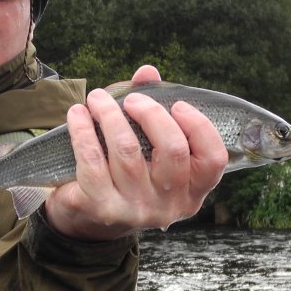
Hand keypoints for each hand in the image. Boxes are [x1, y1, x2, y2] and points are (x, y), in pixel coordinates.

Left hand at [44, 65, 227, 241]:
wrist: (87, 219)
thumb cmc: (127, 175)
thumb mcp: (148, 149)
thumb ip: (154, 108)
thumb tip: (147, 71)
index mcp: (191, 192)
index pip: (213, 159)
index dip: (199, 126)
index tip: (177, 104)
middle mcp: (169, 206)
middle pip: (173, 149)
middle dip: (151, 113)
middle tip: (132, 100)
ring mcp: (136, 210)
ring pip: (128, 150)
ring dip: (110, 115)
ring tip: (97, 98)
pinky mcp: (102, 208)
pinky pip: (92, 160)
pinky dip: (83, 130)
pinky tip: (77, 114)